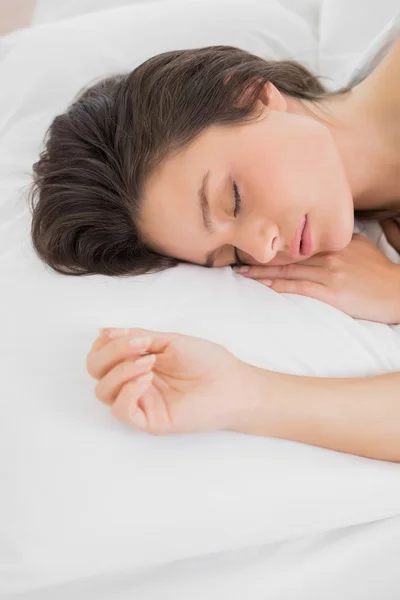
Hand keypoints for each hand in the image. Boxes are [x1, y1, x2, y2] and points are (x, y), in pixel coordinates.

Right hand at [86, 328, 259, 434]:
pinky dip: (127, 391)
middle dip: (109, 353)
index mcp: (136, 361)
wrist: (232, 384)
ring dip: (120, 371)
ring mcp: (140, 402)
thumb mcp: (169, 340)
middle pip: (95, 371)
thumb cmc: (207, 361)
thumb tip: (104, 331)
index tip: (129, 334)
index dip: (105, 342)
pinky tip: (146, 380)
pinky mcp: (148, 420)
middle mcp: (133, 382)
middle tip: (137, 345)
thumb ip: (137, 337)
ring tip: (149, 363)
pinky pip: (121, 410)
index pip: (101, 354)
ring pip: (103, 391)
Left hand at [234, 234, 399, 323]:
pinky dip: (279, 286)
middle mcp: (329, 254)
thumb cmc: (380, 272)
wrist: (398, 292)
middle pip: (288, 255)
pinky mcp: (332, 292)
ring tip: (243, 273)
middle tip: (237, 259)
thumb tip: (318, 243)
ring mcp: (330, 272)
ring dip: (263, 272)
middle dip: (262, 257)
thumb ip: (338, 243)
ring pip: (289, 270)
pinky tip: (264, 287)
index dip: (274, 245)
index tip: (254, 244)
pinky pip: (299, 287)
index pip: (298, 242)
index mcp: (334, 242)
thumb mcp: (360, 248)